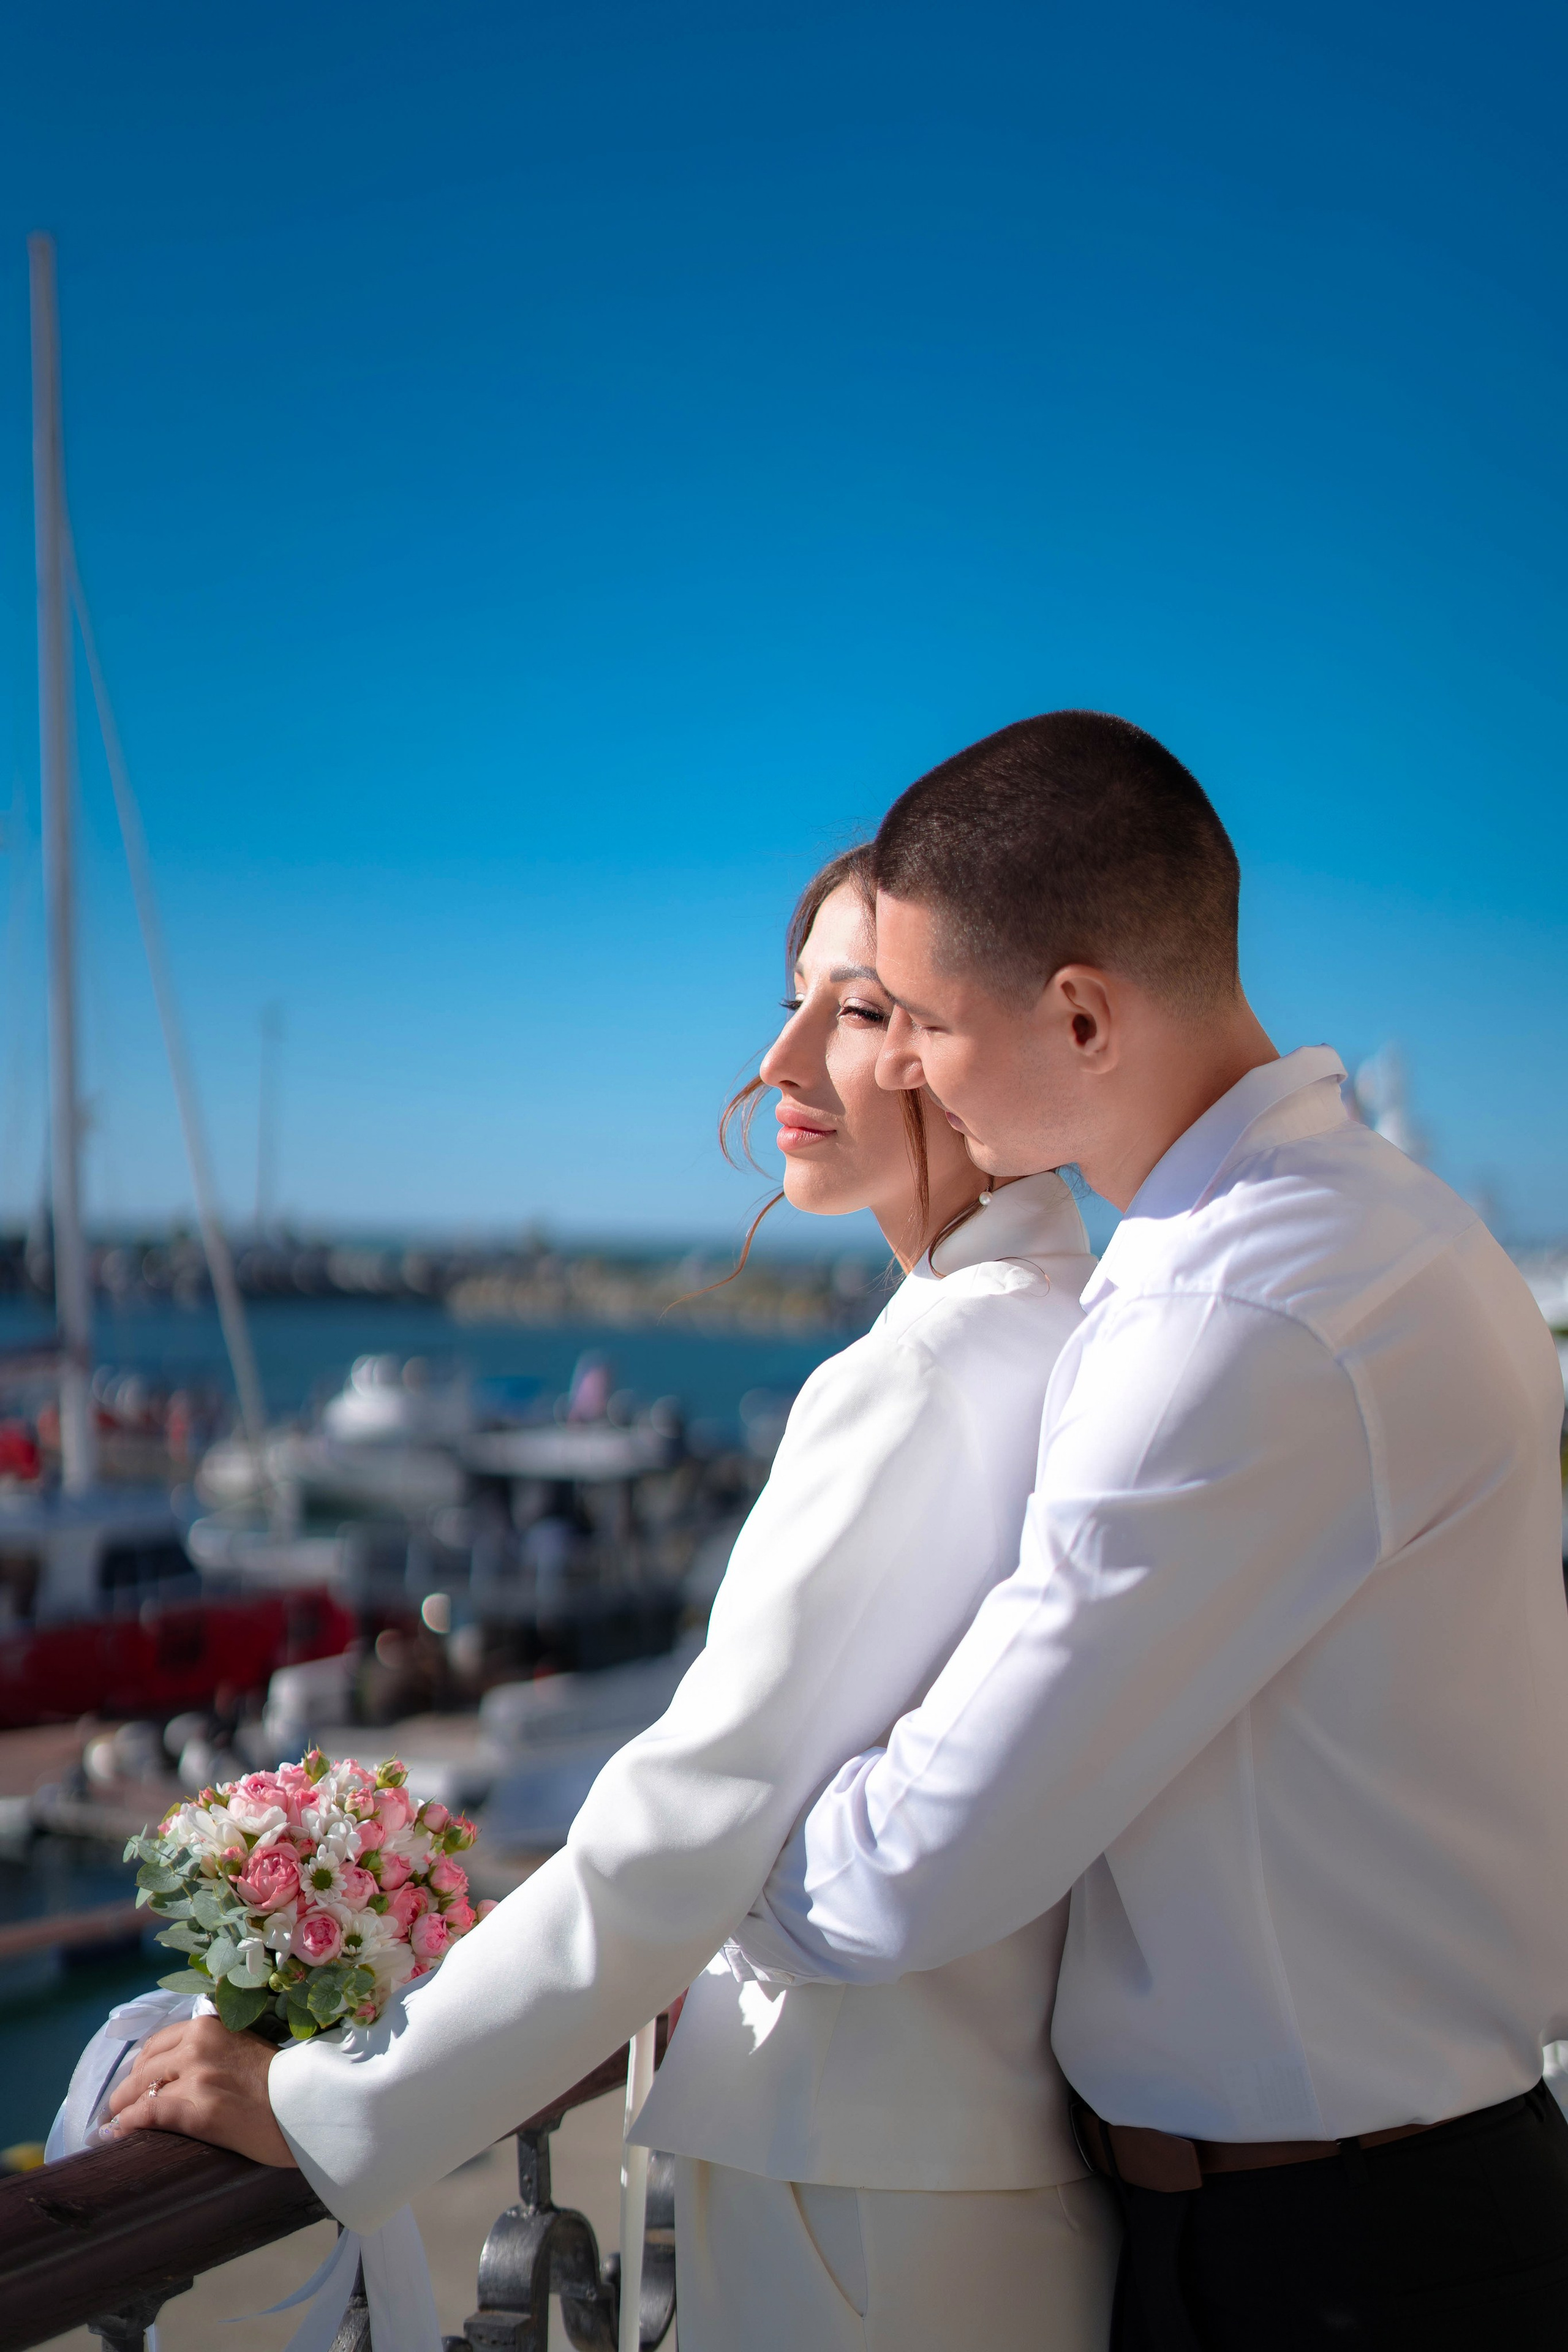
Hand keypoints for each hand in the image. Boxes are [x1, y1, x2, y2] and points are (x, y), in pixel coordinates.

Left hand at [105, 2016, 297, 2167]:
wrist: (307, 2106)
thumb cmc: (280, 2082)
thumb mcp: (242, 2047)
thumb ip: (211, 2050)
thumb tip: (174, 2070)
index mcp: (210, 2025)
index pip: (157, 2044)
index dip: (141, 2067)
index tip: (135, 2083)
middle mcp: (198, 2045)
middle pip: (143, 2068)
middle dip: (126, 2091)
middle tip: (119, 2109)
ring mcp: (198, 2078)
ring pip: (139, 2092)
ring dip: (122, 2110)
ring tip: (113, 2125)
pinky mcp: (199, 2111)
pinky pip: (148, 2114)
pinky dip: (126, 2124)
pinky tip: (115, 2134)